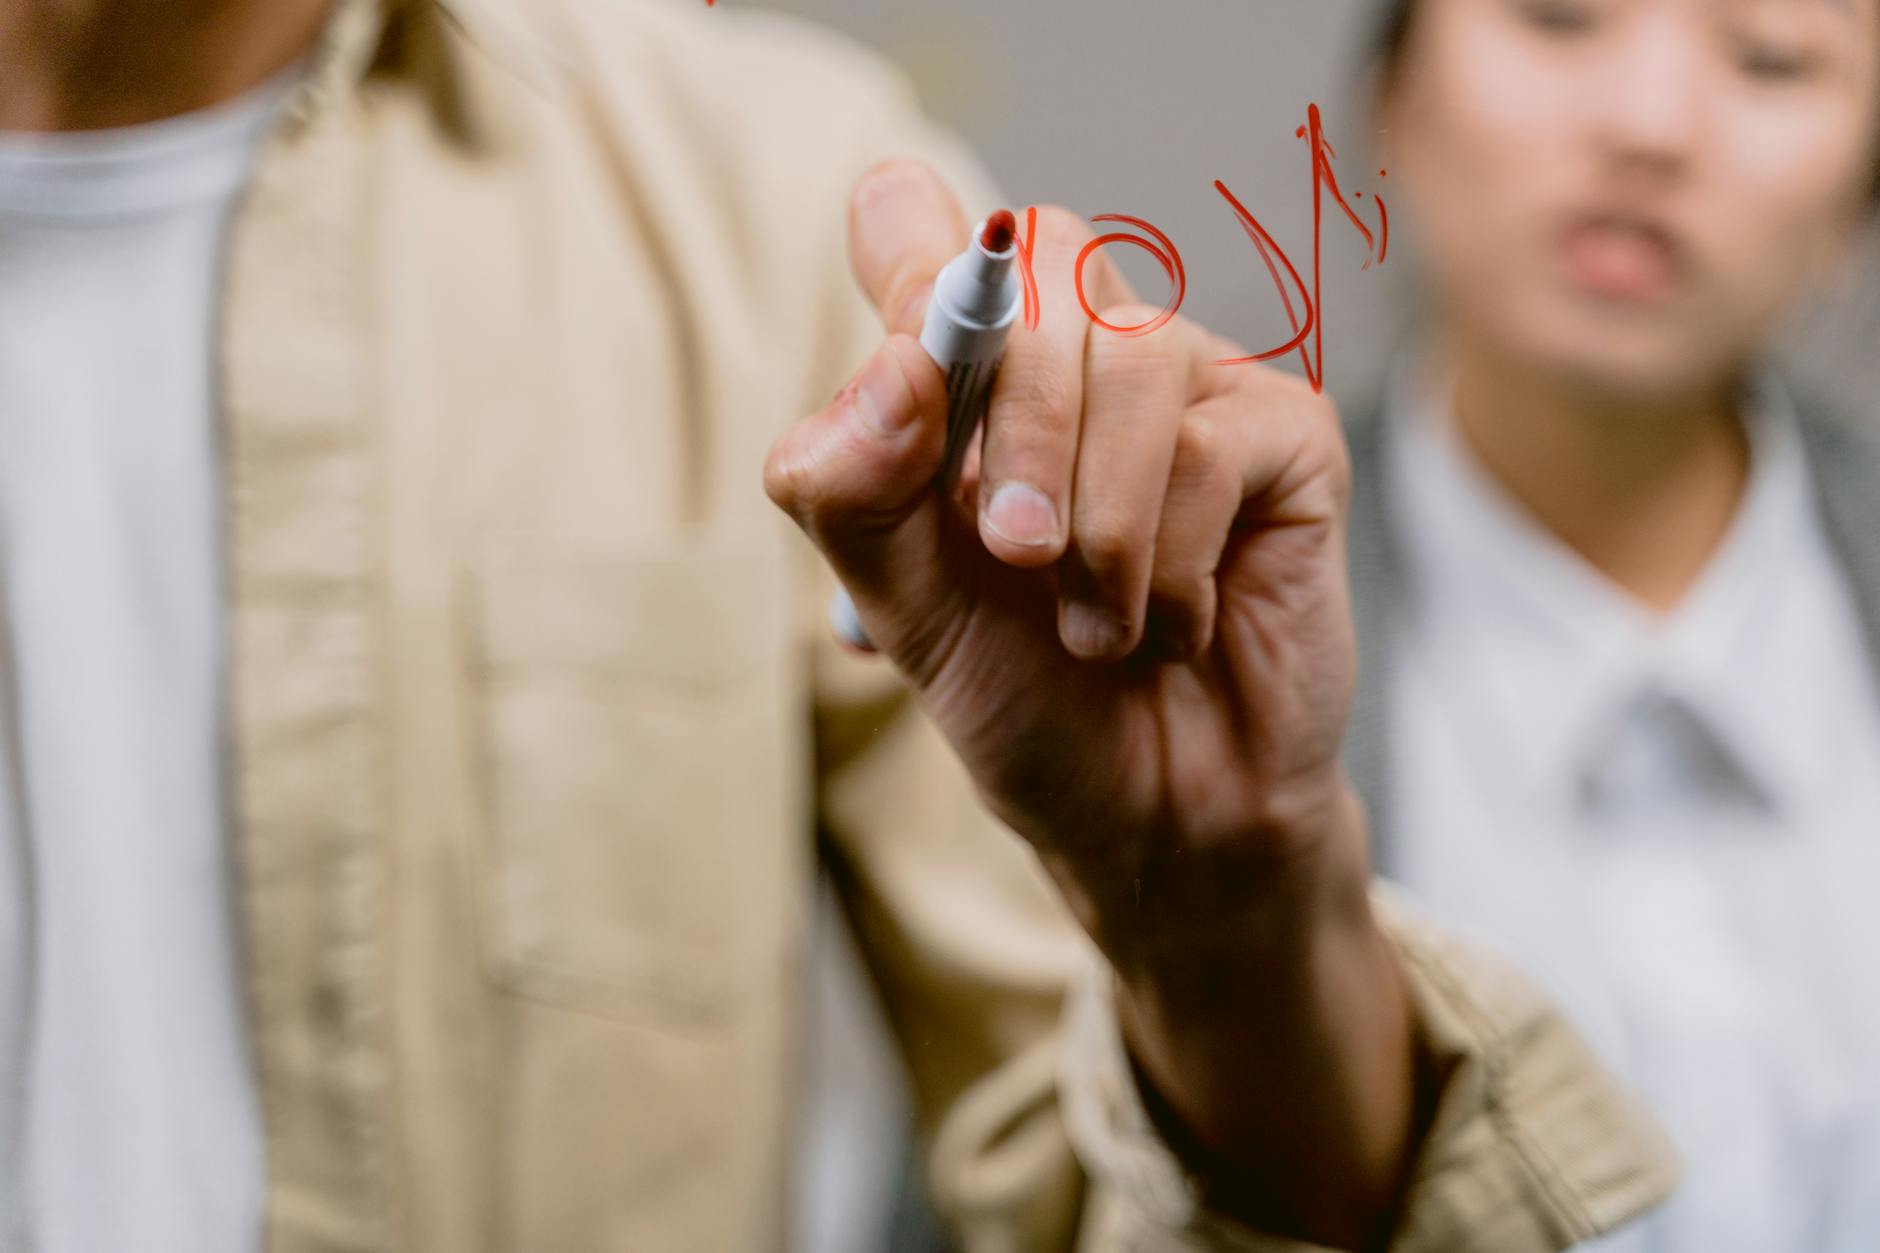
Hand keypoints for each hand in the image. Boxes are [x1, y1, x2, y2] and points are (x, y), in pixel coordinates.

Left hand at [765, 160, 1412, 1246]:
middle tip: (1010, 557)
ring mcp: (1190, 385)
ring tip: (1096, 626)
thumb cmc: (1031, 707)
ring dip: (1099, 523)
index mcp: (964, 377)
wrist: (1159, 821)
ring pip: (1137, 357)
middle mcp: (1077, 354)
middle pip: (1038, 261)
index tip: (918, 370)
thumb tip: (894, 367)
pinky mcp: (1284, 438)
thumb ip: (859, 495)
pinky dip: (1171, 565)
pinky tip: (1169, 626)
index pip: (914, 223)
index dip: (910, 249)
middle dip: (1015, 427)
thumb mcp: (907, 616)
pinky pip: (1216, 446)